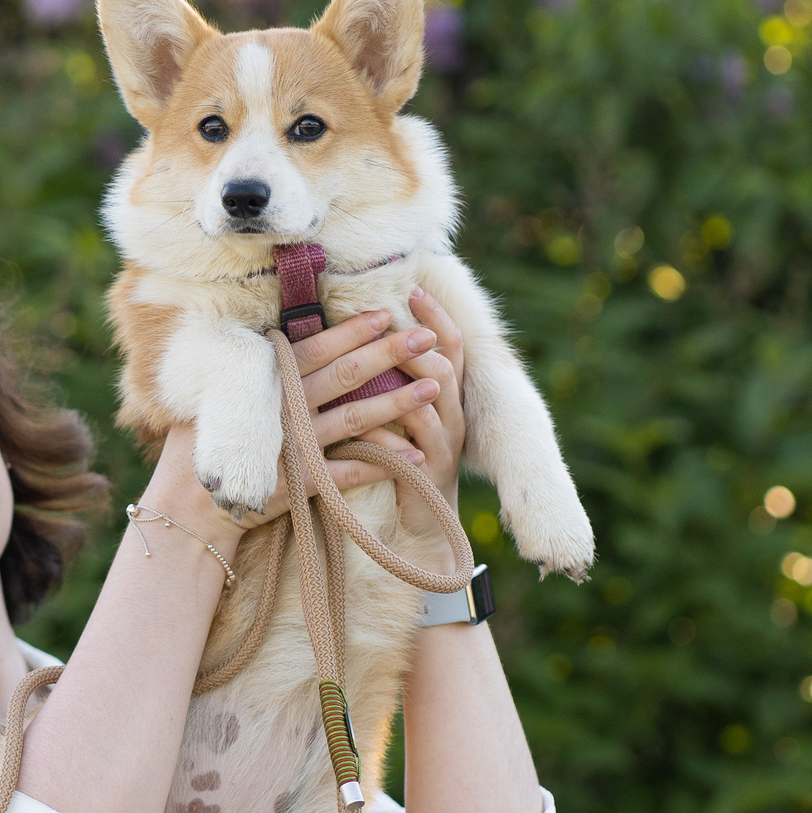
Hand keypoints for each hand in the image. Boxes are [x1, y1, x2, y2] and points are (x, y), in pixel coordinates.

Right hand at [211, 304, 453, 533]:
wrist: (191, 504)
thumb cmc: (207, 442)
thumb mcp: (225, 396)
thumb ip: (258, 371)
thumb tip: (280, 333)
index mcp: (267, 383)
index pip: (317, 350)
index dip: (353, 331)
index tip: (387, 314)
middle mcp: (284, 410)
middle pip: (345, 376)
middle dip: (389, 354)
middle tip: (426, 337)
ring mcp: (295, 447)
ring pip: (356, 419)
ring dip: (397, 402)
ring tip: (433, 387)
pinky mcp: (302, 484)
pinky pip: (351, 472)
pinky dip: (383, 464)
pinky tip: (415, 456)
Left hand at [390, 287, 466, 537]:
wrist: (425, 523)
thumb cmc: (404, 459)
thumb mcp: (402, 414)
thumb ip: (392, 380)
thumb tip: (365, 337)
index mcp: (447, 396)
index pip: (451, 345)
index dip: (436, 316)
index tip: (413, 288)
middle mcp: (453, 415)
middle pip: (444, 367)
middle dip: (416, 343)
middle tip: (390, 324)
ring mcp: (444, 446)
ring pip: (429, 403)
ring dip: (400, 382)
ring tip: (374, 364)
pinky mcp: (427, 475)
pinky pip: (405, 448)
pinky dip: (379, 432)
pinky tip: (358, 424)